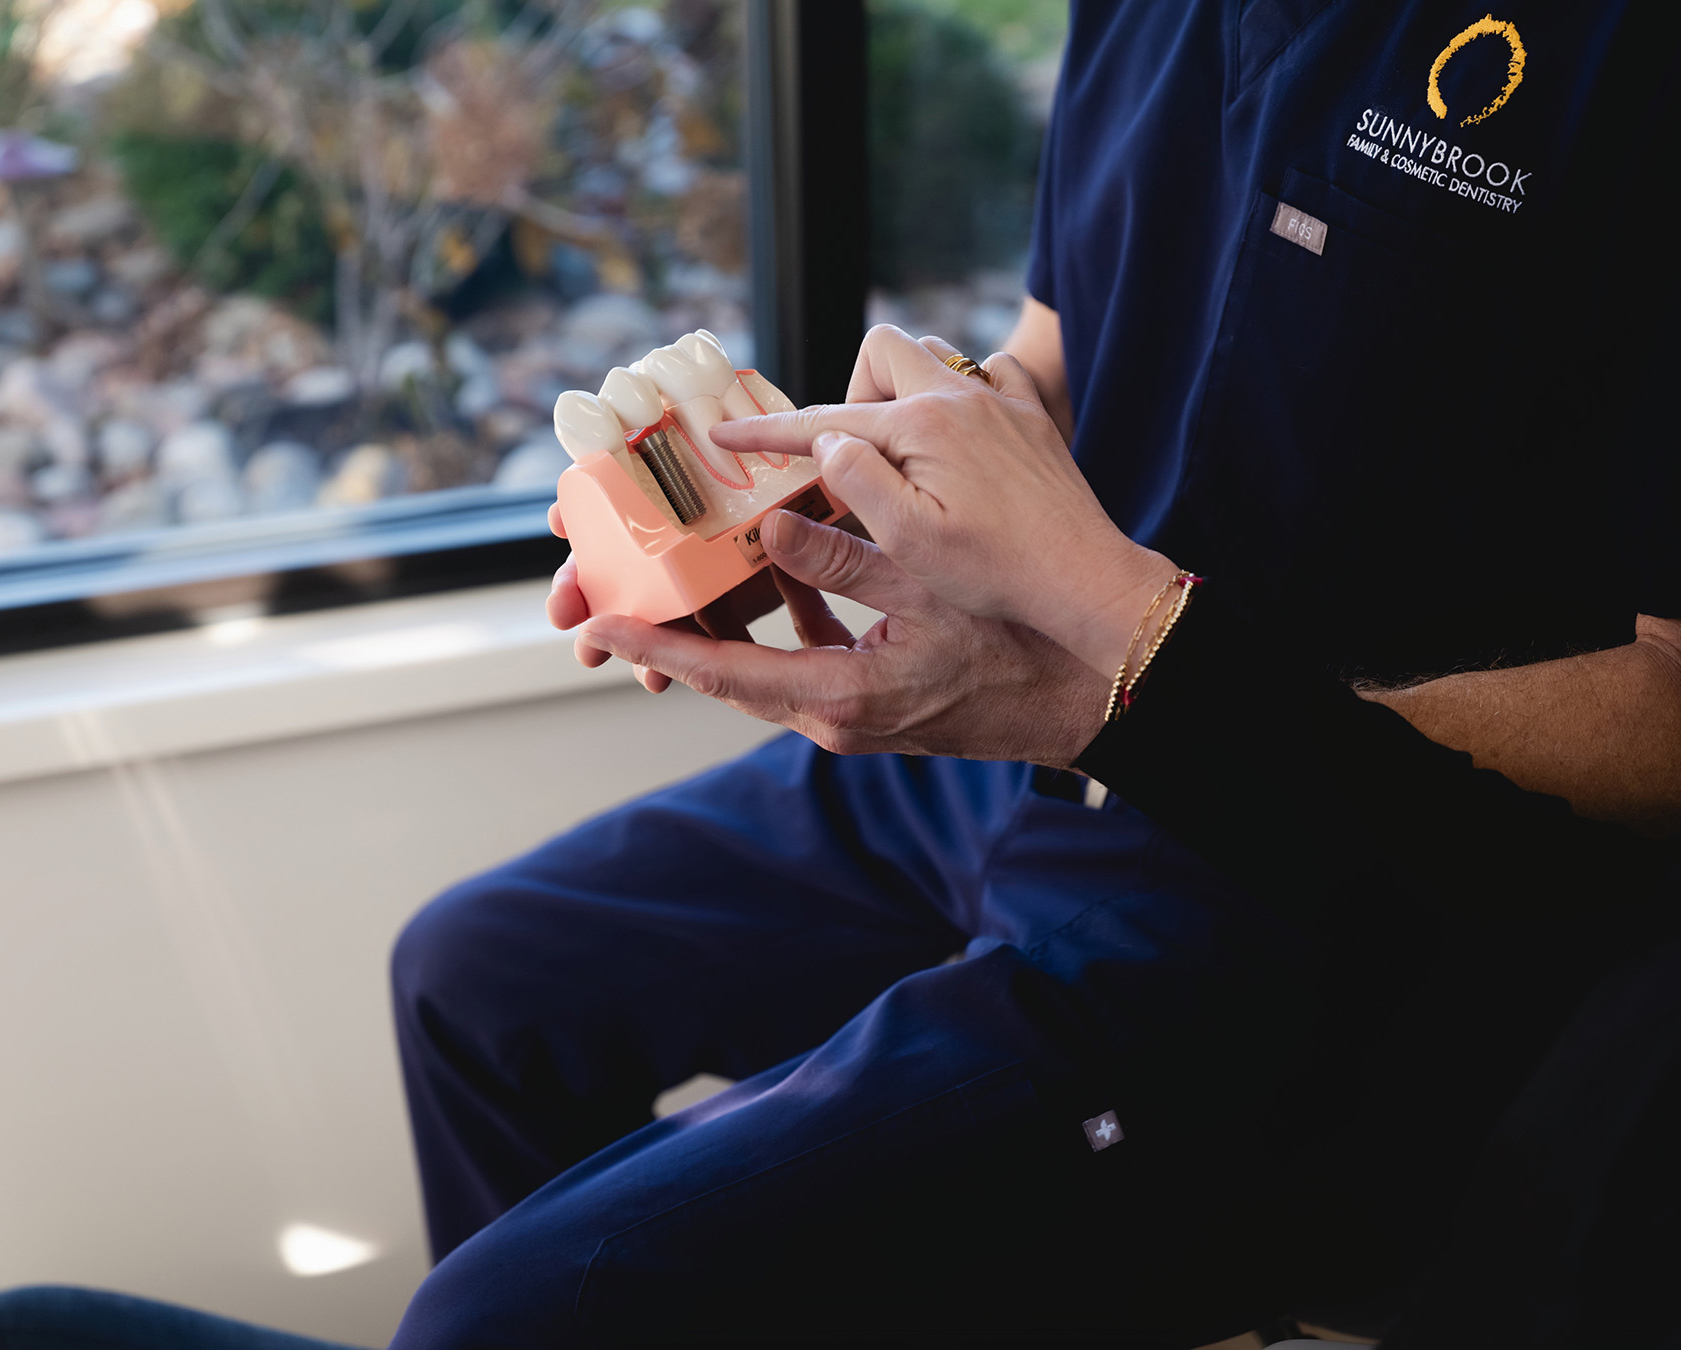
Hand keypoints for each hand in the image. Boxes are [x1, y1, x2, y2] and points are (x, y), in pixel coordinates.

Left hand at [579, 509, 1109, 765]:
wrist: (1079, 697)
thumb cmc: (1016, 646)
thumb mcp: (927, 588)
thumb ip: (842, 561)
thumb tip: (769, 529)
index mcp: (839, 698)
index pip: (723, 673)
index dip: (657, 646)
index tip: (600, 627)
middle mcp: (833, 719)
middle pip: (728, 677)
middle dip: (672, 639)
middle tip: (617, 602)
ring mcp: (851, 718)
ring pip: (764, 669)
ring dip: (727, 627)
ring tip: (684, 579)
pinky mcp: (871, 705)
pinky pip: (807, 662)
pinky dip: (789, 620)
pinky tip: (786, 569)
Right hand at [708, 325, 1174, 673]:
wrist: (1084, 580)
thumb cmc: (997, 572)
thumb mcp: (908, 540)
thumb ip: (857, 479)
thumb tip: (828, 440)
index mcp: (922, 426)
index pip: (826, 420)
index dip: (767, 432)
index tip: (724, 434)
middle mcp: (962, 397)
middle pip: (882, 353)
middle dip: (854, 396)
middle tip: (857, 461)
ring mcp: (1003, 402)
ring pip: (934, 355)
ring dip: (904, 389)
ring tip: (903, 453)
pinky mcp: (1033, 420)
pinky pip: (992, 371)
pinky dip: (967, 390)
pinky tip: (964, 435)